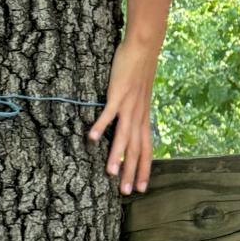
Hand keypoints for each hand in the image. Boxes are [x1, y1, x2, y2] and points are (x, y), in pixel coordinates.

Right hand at [89, 37, 157, 194]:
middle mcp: (139, 115)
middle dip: (131, 171)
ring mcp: (129, 105)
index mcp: (144, 118)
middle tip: (126, 192)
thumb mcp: (140, 98)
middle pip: (137, 148)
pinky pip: (109, 113)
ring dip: (117, 154)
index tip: (141, 188)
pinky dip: (101, 125)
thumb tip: (131, 127)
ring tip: (110, 173)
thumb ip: (136, 113)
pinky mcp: (119, 94)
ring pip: (124, 135)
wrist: (144, 48)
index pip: (147, 149)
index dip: (144, 168)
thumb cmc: (140, 72)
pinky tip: (92, 138)